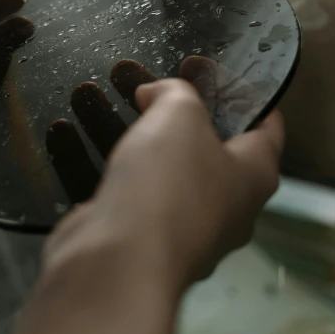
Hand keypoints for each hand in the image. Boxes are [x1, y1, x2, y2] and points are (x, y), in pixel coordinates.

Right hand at [46, 71, 283, 291]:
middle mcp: (226, 207)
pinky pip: (122, 190)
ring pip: (157, 167)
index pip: (266, 124)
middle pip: (205, 145)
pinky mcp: (138, 241)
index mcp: (254, 176)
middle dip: (173, 110)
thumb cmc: (169, 183)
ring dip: (126, 130)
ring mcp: (181, 229)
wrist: (118, 265)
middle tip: (147, 84)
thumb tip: (155, 95)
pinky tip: (68, 134)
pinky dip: (97, 161)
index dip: (241, 90)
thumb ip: (175, 93)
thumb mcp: (180, 115)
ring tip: (97, 97)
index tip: (206, 68)